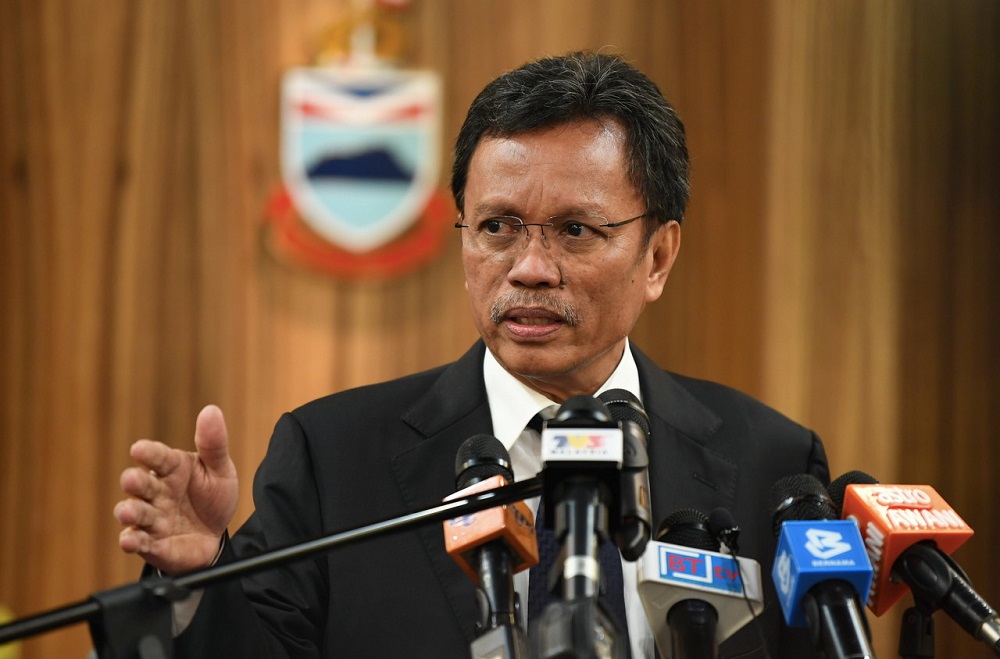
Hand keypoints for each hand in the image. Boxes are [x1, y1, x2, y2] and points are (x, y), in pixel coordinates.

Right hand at [114, 404, 238, 573]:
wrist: (215, 536)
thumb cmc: (212, 496)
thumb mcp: (220, 470)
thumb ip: (214, 444)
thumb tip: (211, 410)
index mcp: (172, 468)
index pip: (158, 457)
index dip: (148, 453)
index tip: (140, 449)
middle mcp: (156, 492)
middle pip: (140, 484)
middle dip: (133, 481)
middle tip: (131, 479)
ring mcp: (152, 518)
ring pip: (135, 513)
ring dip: (129, 512)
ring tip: (128, 511)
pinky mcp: (152, 544)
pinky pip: (139, 542)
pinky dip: (132, 541)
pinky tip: (130, 540)